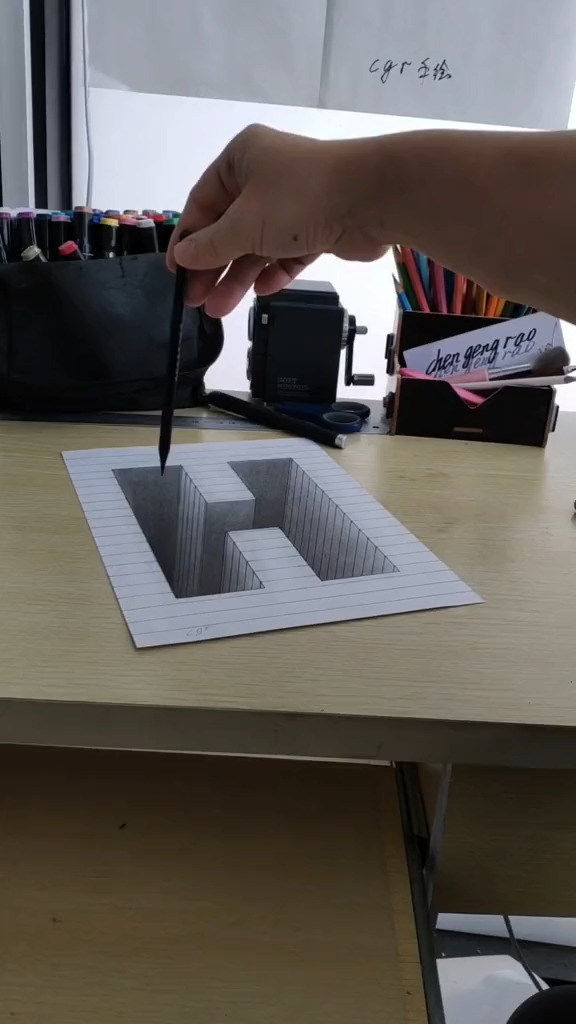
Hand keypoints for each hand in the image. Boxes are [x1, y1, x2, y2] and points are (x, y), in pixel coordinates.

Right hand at [167, 124, 388, 316]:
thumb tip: (182, 257)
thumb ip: (211, 245)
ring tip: (220, 310)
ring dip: (240, 276)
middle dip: (213, 266)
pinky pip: (287, 252)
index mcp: (240, 160)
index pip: (202, 203)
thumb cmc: (298, 199)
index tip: (175, 273)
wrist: (371, 198)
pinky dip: (275, 270)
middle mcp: (265, 176)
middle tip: (195, 301)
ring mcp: (293, 202)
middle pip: (229, 227)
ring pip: (257, 243)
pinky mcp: (317, 225)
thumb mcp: (244, 224)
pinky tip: (263, 291)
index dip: (187, 240)